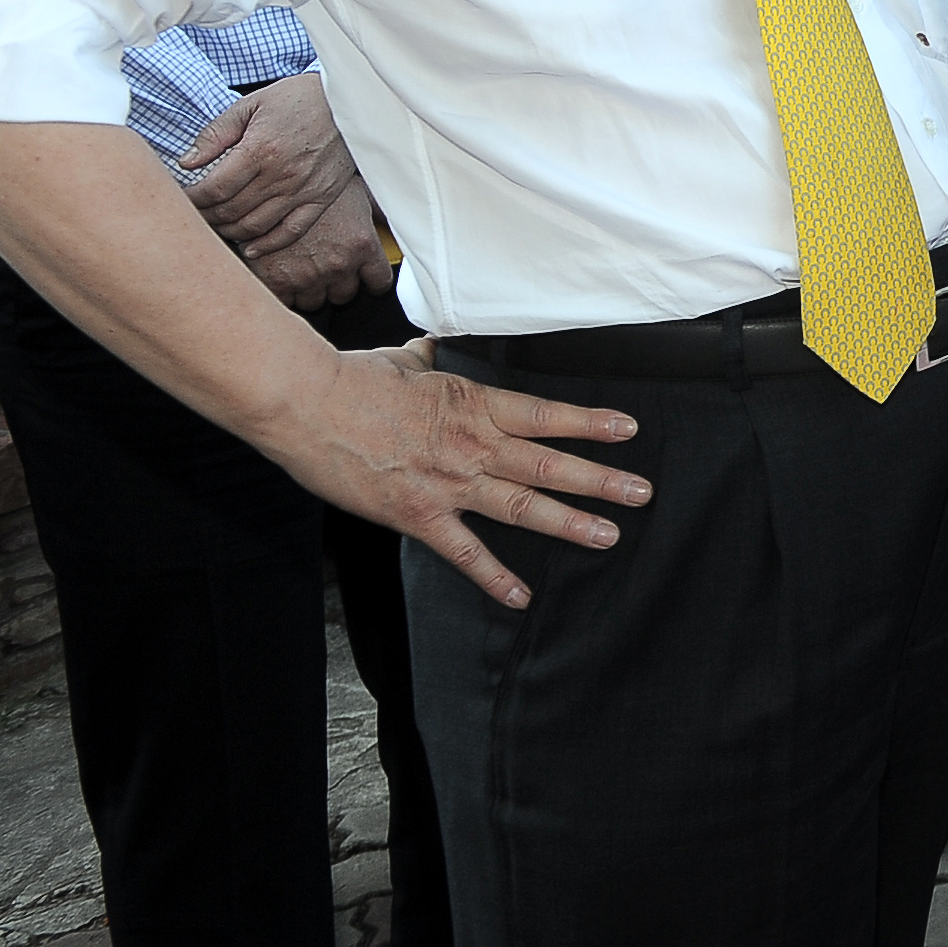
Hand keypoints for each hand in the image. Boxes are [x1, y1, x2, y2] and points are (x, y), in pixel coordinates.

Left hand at [181, 74, 355, 246]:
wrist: (351, 101)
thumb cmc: (299, 98)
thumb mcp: (251, 104)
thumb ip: (215, 134)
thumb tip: (186, 162)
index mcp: (260, 150)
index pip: (213, 189)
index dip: (191, 199)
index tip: (182, 198)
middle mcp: (281, 175)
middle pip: (230, 211)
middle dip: (205, 216)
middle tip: (194, 213)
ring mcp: (303, 190)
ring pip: (255, 226)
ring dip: (229, 231)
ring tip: (217, 225)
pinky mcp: (321, 198)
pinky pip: (291, 231)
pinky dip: (268, 244)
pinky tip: (251, 248)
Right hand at [244, 176, 395, 310]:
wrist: (266, 181)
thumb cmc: (311, 180)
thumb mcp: (354, 189)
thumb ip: (376, 211)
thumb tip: (394, 217)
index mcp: (362, 244)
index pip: (380, 282)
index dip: (373, 280)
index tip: (367, 279)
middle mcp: (339, 264)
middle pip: (345, 294)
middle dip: (337, 283)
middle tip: (326, 265)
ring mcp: (307, 276)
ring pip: (315, 301)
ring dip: (310, 289)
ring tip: (302, 268)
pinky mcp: (276, 282)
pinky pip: (286, 302)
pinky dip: (284, 292)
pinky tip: (281, 275)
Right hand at [244, 338, 651, 609]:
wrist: (306, 403)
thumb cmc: (353, 378)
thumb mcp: (409, 360)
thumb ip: (438, 363)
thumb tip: (444, 350)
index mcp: (474, 404)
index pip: (547, 415)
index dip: (590, 424)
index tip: (627, 430)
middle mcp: (473, 445)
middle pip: (550, 465)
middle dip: (601, 480)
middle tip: (641, 492)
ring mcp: (450, 483)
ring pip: (523, 507)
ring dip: (571, 523)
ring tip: (608, 534)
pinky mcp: (419, 515)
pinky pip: (466, 552)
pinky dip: (495, 577)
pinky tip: (521, 596)